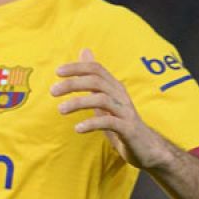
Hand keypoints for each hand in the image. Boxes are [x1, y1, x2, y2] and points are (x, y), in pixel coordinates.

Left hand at [51, 48, 173, 169]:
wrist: (146, 147)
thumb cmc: (121, 120)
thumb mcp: (105, 97)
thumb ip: (93, 78)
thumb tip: (84, 51)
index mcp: (114, 87)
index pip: (97, 69)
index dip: (77, 67)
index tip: (57, 72)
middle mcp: (120, 96)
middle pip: (97, 82)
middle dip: (73, 84)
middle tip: (53, 91)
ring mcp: (125, 112)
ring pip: (102, 100)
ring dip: (78, 103)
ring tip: (60, 109)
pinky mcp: (128, 129)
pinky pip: (110, 122)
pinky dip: (92, 123)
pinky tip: (77, 129)